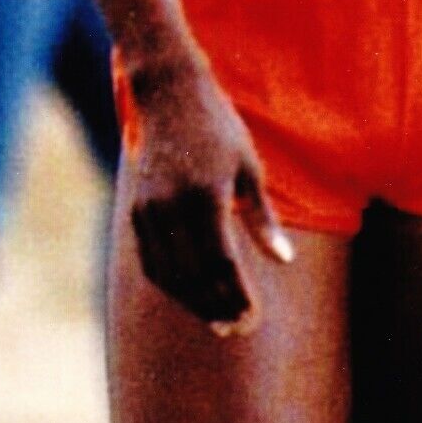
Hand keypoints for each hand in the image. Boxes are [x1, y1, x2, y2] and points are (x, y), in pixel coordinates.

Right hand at [117, 51, 294, 332]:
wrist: (170, 95)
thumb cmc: (219, 128)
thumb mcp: (249, 167)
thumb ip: (262, 218)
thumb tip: (283, 260)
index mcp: (207, 194)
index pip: (223, 264)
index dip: (238, 296)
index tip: (253, 318)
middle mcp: (173, 206)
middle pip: (195, 276)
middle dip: (217, 307)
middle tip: (237, 327)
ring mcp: (150, 209)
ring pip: (170, 275)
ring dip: (193, 302)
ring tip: (217, 319)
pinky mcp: (138, 210)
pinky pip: (152, 261)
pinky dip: (171, 284)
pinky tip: (191, 294)